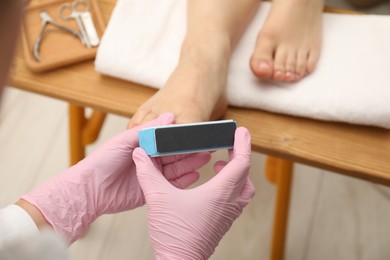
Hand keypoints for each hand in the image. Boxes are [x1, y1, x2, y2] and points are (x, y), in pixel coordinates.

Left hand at [21, 113, 210, 243]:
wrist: (90, 190)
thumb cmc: (103, 161)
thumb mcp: (126, 140)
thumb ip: (148, 129)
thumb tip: (170, 115)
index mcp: (143, 147)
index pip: (167, 141)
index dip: (182, 138)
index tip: (197, 134)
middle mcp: (150, 161)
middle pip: (175, 155)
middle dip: (190, 152)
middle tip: (207, 148)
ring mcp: (152, 177)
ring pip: (176, 170)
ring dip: (191, 165)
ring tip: (205, 159)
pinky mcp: (152, 192)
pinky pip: (171, 186)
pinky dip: (184, 181)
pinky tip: (195, 175)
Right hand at [133, 127, 254, 259]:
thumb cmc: (174, 234)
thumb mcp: (158, 198)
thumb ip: (149, 173)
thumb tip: (139, 155)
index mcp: (220, 192)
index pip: (242, 162)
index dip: (242, 144)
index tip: (241, 131)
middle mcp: (229, 203)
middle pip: (245, 173)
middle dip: (239, 155)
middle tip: (229, 144)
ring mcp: (227, 215)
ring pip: (243, 189)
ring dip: (235, 173)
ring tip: (219, 165)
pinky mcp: (222, 223)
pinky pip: (234, 200)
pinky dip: (229, 187)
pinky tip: (210, 186)